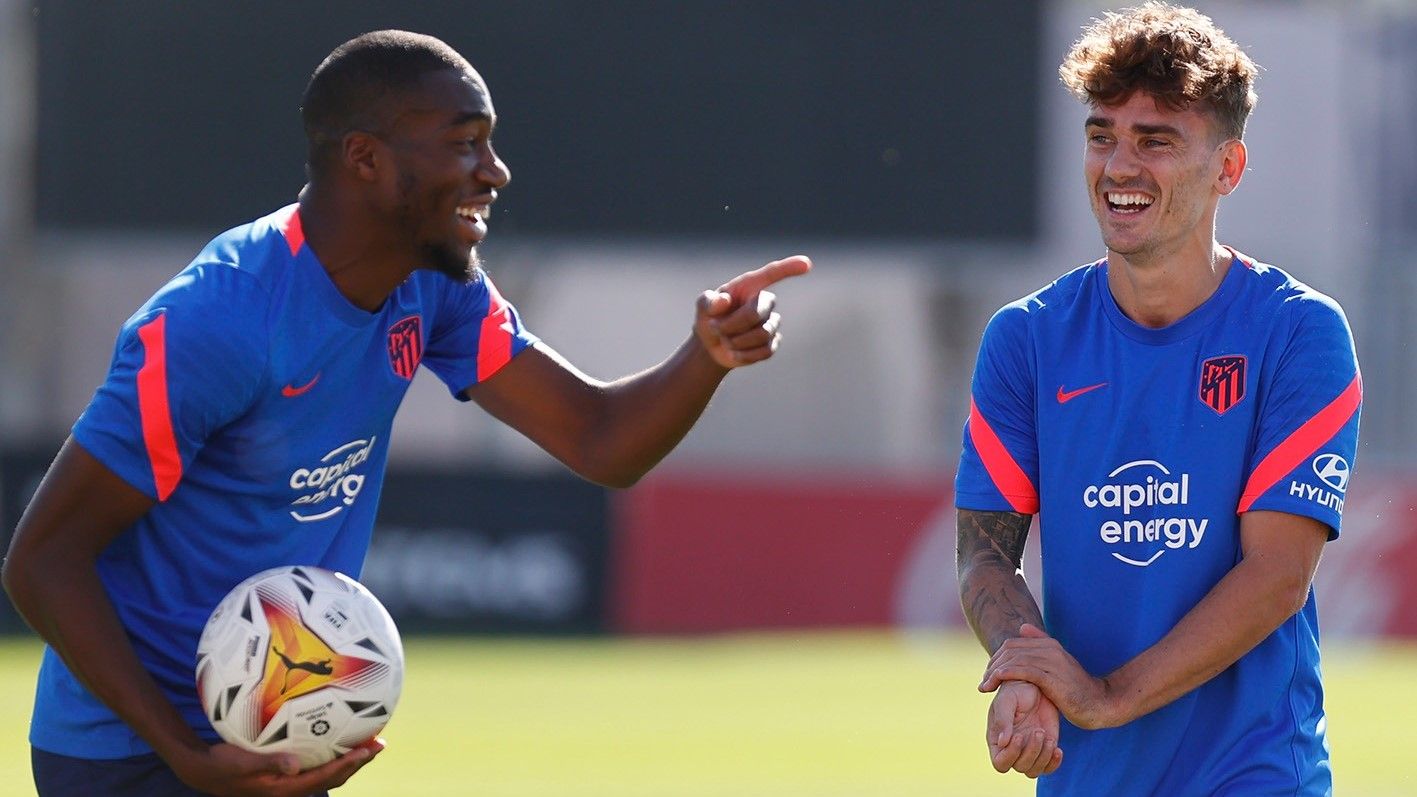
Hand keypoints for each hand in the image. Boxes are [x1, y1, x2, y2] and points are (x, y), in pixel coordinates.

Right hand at [171, 738, 384, 795]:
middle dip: (357, 761)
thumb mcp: (241, 763)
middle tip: (379, 743)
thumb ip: (269, 764)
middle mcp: (291, 787)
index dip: (348, 764)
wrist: (204, 770)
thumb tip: (297, 764)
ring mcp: (289, 782)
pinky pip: (315, 763)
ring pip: (327, 771)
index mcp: (284, 788)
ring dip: (348, 757)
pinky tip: (336, 734)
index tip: (368, 749)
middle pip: (333, 776)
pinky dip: (331, 752)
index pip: (324, 777)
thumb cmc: (221, 765)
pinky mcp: (285, 773)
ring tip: (368, 741)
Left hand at [694, 255, 810, 367]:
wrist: (712, 345)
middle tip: (715, 328)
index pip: (772, 274)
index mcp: (750, 287)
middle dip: (731, 324)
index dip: (789, 268)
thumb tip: (724, 300)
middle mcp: (765, 303)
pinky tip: (734, 352)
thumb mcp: (702, 307)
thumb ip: (707, 301)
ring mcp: (771, 324)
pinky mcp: (772, 344)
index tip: (807, 264)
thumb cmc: (710, 317)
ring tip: (725, 340)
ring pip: (761, 334)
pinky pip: (764, 351)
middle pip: (755, 313)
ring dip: (736, 341)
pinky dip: (743, 355)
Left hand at [980, 623, 1117, 729]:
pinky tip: (996, 680)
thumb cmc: (1076, 688)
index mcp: (1049, 644)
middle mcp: (1049, 649)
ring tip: (984, 686)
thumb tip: (1022, 627)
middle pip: (1010, 650)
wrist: (1099, 703)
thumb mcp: (1058, 666)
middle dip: (992, 665)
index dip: (997, 657)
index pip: (1012, 644)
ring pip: (1014, 660)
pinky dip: (1006, 674)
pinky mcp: (1051, 677)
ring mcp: (1051, 661)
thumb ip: (1041, 648)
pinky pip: (1023, 671)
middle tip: (983, 682)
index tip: (989, 673)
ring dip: (994, 672)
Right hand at [987, 680, 1062, 777]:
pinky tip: (1058, 749)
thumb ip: (1003, 721)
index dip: (1010, 755)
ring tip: (1047, 737)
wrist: (1035, 686)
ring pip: (1034, 770)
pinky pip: (1048, 768)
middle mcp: (1011, 749)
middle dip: (1031, 751)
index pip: (1000, 763)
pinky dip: (1054, 762)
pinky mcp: (1045, 749)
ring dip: (1043, 757)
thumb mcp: (1006, 701)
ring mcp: (1029, 751)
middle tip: (1038, 731)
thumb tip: (1002, 742)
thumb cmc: (1015, 691)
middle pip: (1020, 767)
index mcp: (997, 740)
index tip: (1019, 736)